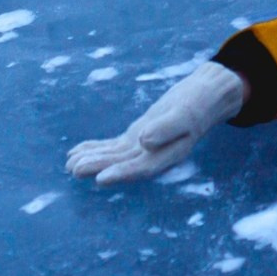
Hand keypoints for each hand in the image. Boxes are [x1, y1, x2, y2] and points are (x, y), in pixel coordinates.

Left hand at [65, 62, 246, 185]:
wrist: (206, 96)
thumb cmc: (199, 103)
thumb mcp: (186, 112)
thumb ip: (168, 127)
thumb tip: (144, 142)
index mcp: (170, 153)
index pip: (143, 167)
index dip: (122, 174)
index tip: (100, 179)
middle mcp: (155, 154)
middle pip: (124, 164)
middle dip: (99, 167)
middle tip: (74, 169)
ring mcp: (146, 147)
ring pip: (116, 156)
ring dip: (94, 159)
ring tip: (70, 164)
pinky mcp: (139, 138)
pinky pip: (116, 146)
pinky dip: (98, 148)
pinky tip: (79, 150)